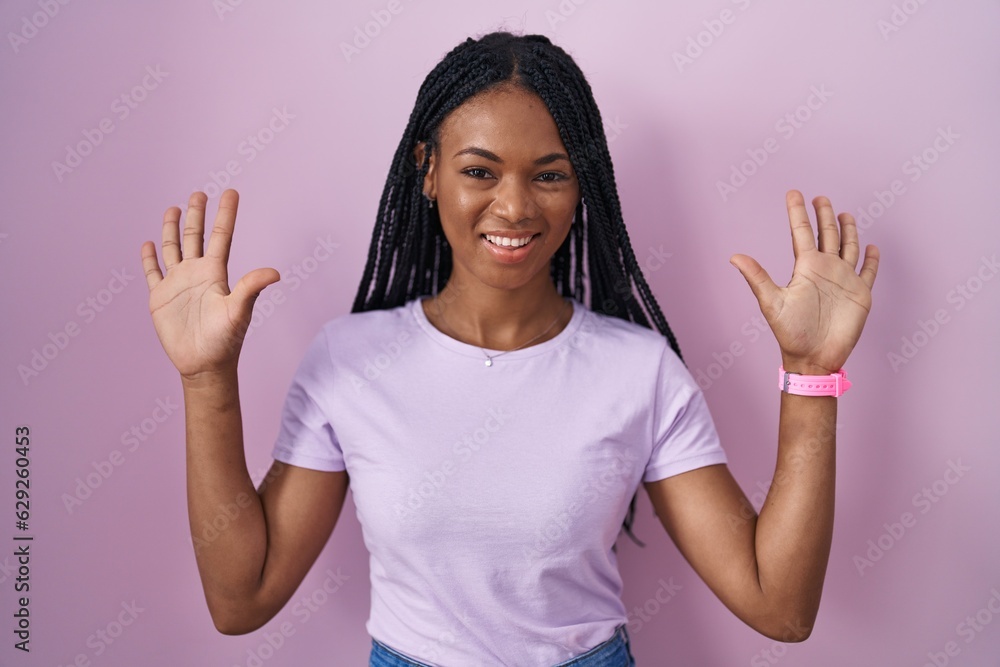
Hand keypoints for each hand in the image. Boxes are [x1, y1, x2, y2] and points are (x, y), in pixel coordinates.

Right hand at [140, 189, 279, 378]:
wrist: (204, 364)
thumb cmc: (226, 340)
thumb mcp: (239, 311)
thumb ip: (252, 288)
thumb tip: (276, 272)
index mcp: (216, 273)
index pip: (221, 236)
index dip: (225, 214)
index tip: (230, 192)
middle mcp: (197, 273)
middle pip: (195, 236)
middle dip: (196, 215)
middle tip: (198, 193)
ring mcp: (178, 284)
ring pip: (173, 249)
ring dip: (171, 229)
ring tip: (172, 208)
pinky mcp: (160, 297)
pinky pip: (153, 273)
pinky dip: (149, 258)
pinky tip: (147, 244)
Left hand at [729, 190, 879, 374]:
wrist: (813, 357)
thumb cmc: (790, 333)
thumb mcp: (771, 302)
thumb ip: (757, 277)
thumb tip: (734, 257)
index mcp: (805, 267)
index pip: (801, 232)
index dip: (798, 212)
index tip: (794, 192)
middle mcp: (825, 269)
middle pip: (826, 234)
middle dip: (823, 215)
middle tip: (821, 197)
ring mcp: (844, 279)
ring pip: (848, 247)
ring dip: (848, 231)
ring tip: (844, 214)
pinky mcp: (861, 293)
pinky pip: (869, 271)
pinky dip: (872, 259)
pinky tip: (872, 247)